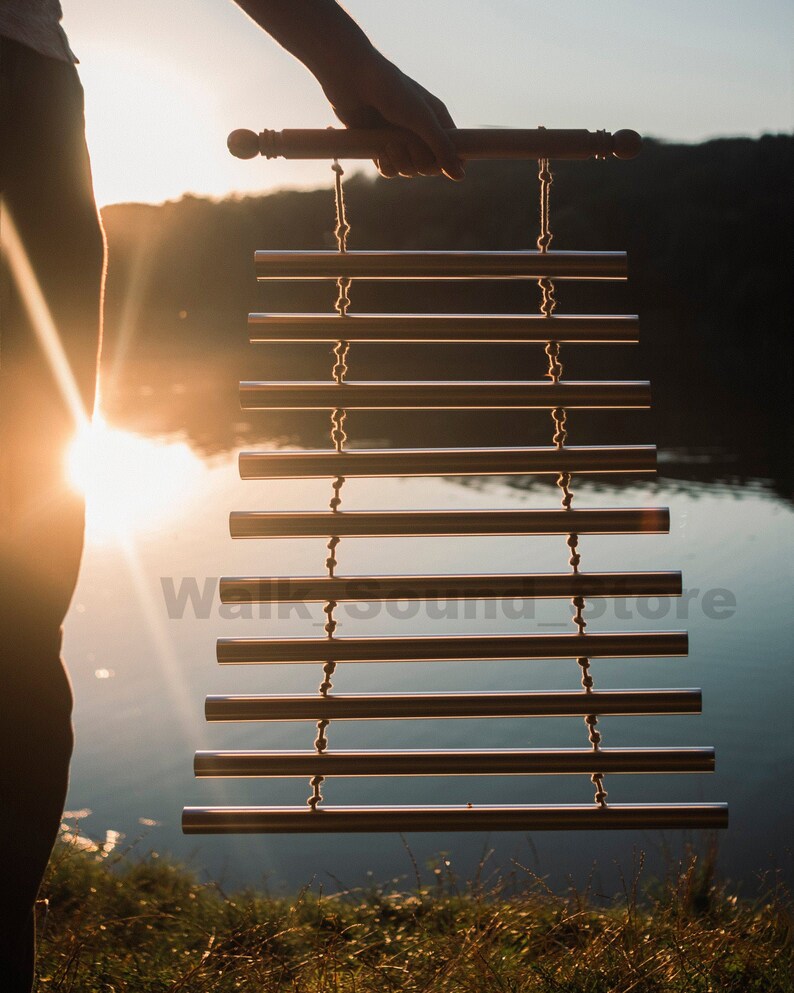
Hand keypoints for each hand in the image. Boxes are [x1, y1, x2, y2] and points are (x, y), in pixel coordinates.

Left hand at [319, 51, 464, 180]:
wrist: (351, 78)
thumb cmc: (390, 90)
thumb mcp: (421, 118)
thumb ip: (441, 147)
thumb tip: (461, 176)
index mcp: (436, 119)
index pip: (454, 152)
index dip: (449, 161)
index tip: (440, 162)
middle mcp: (420, 131)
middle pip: (429, 166)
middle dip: (418, 161)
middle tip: (406, 143)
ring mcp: (399, 140)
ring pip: (409, 170)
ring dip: (400, 162)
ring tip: (388, 143)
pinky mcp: (379, 147)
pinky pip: (390, 171)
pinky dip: (385, 164)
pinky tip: (379, 149)